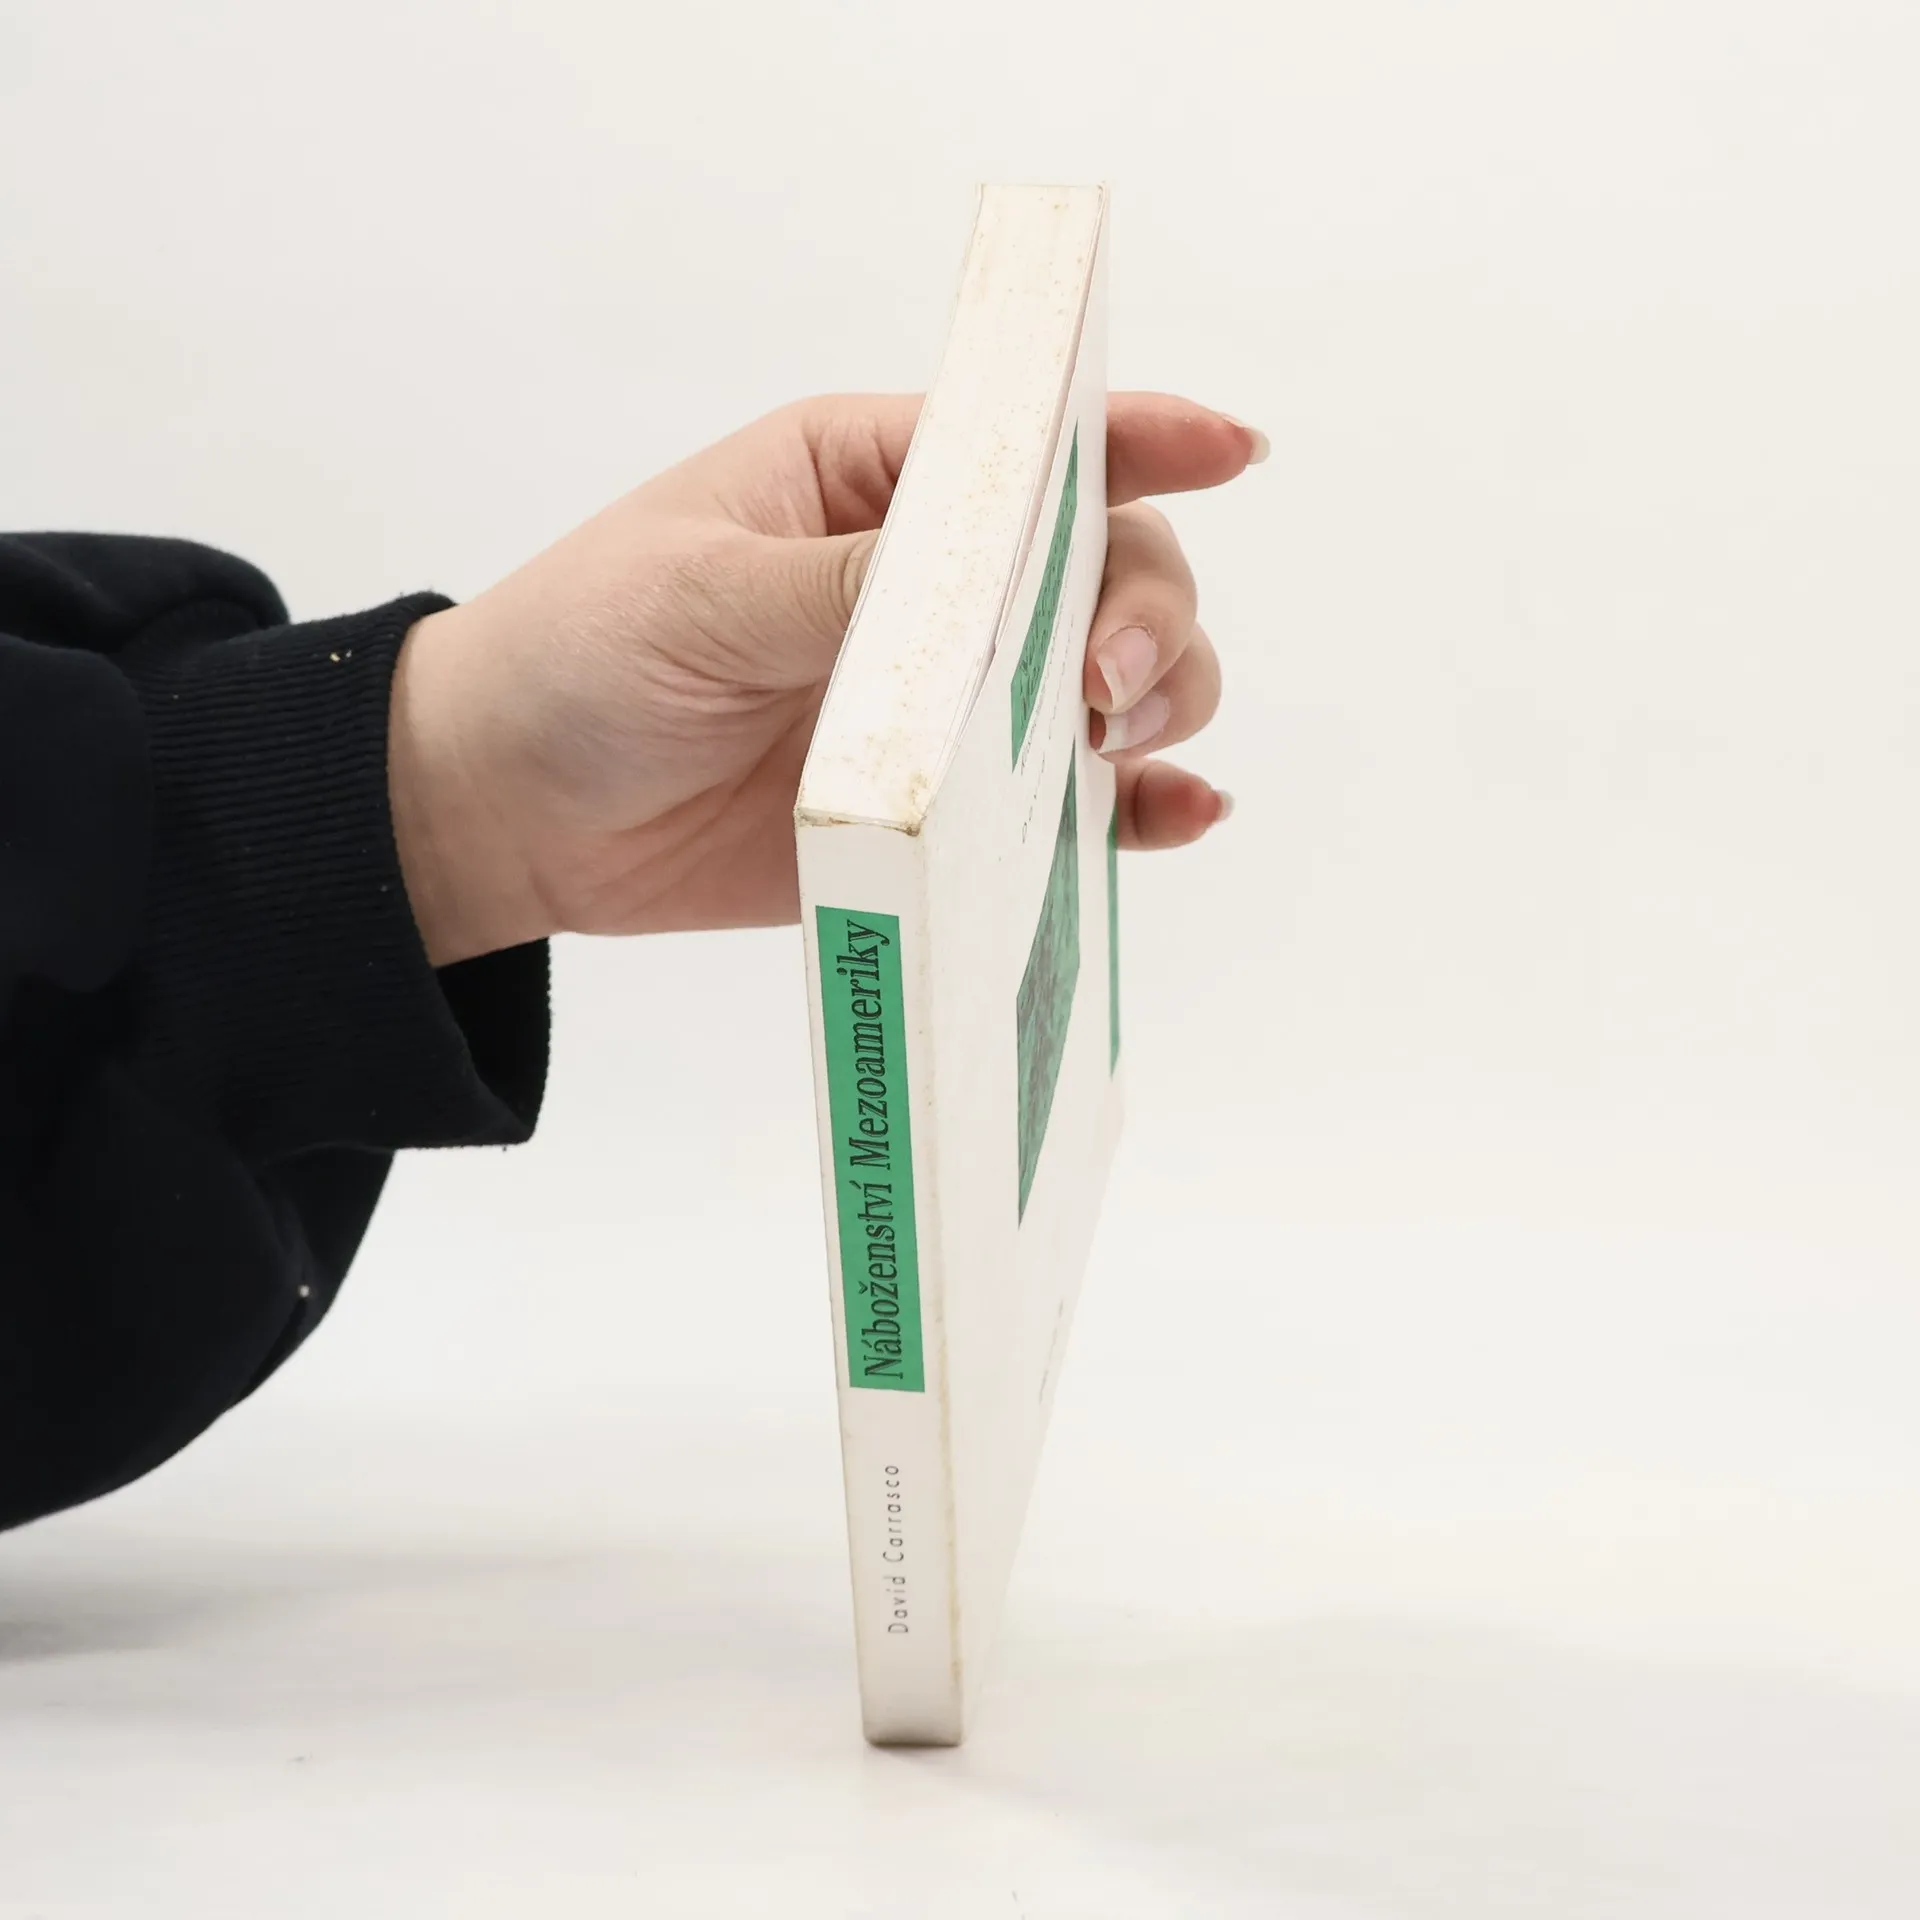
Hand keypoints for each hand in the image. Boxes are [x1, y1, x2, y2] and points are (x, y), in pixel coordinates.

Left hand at [388, 393, 1261, 964]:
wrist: (511, 812)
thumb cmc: (579, 657)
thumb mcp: (700, 595)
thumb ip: (851, 588)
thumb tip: (997, 587)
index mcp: (876, 485)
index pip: (1033, 443)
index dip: (1147, 433)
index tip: (1235, 448)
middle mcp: (937, 586)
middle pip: (1111, 568)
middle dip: (1145, 609)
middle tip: (1101, 682)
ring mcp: (950, 704)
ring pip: (1116, 682)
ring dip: (1158, 702)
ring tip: (1118, 743)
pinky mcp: (945, 811)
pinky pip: (1071, 806)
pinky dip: (1138, 808)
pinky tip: (1173, 813)